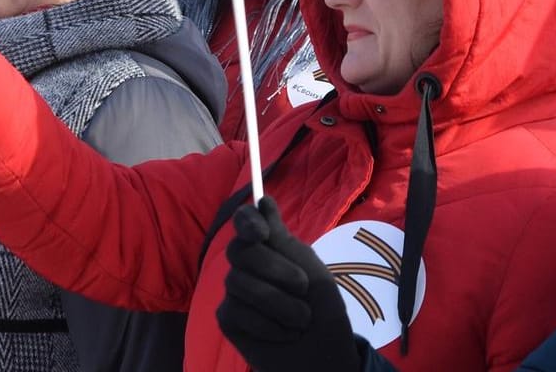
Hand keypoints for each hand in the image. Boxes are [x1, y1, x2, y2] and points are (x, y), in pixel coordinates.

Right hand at [216, 197, 361, 371]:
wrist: (327, 354)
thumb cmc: (324, 311)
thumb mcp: (312, 271)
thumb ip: (284, 239)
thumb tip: (263, 200)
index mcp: (268, 250)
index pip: (244, 223)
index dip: (247, 222)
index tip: (262, 233)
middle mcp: (246, 267)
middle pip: (240, 251)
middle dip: (275, 269)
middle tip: (303, 287)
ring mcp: (235, 293)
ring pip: (240, 284)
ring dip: (280, 305)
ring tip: (301, 320)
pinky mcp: (229, 319)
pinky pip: (238, 311)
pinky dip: (269, 325)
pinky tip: (285, 334)